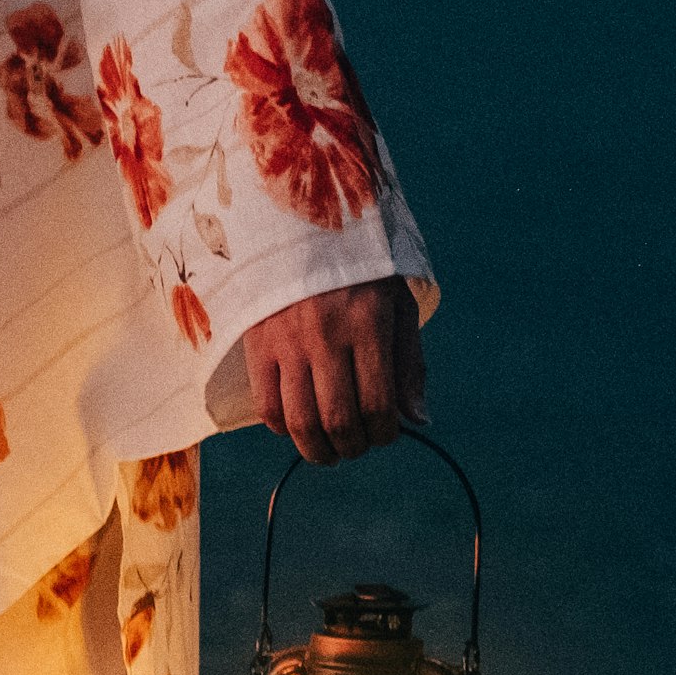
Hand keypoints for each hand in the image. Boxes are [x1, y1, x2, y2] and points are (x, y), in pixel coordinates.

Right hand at [242, 277, 424, 466]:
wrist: (300, 223)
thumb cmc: (359, 269)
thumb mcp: (397, 304)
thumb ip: (410, 363)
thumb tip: (418, 420)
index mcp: (368, 324)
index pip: (378, 404)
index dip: (384, 434)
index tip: (386, 434)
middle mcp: (326, 336)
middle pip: (338, 420)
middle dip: (353, 447)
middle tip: (357, 446)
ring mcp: (287, 342)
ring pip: (300, 421)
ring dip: (317, 449)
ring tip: (328, 451)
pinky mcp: (257, 344)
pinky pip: (266, 405)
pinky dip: (283, 428)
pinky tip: (297, 426)